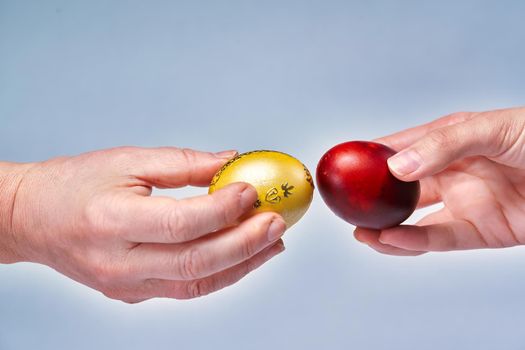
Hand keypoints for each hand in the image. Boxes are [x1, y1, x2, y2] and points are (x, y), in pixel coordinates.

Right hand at [0, 147, 285, 301]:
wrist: (34, 219)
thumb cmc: (75, 185)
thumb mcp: (127, 160)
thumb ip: (183, 164)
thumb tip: (230, 163)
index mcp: (110, 221)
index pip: (180, 223)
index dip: (222, 210)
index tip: (252, 191)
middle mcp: (117, 262)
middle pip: (195, 262)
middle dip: (245, 244)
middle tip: (276, 223)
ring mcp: (125, 285)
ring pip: (196, 283)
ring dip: (242, 264)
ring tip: (272, 243)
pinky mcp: (133, 294)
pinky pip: (186, 287)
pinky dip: (220, 272)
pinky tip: (243, 255)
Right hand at [354, 106, 524, 254]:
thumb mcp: (492, 129)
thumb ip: (445, 145)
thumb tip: (397, 167)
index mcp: (449, 141)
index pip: (401, 148)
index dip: (371, 157)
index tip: (345, 166)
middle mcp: (451, 173)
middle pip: (401, 188)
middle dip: (373, 198)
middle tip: (348, 205)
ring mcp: (464, 203)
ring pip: (416, 220)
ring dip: (386, 229)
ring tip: (361, 232)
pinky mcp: (482, 231)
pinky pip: (442, 239)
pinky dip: (414, 242)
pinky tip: (390, 239)